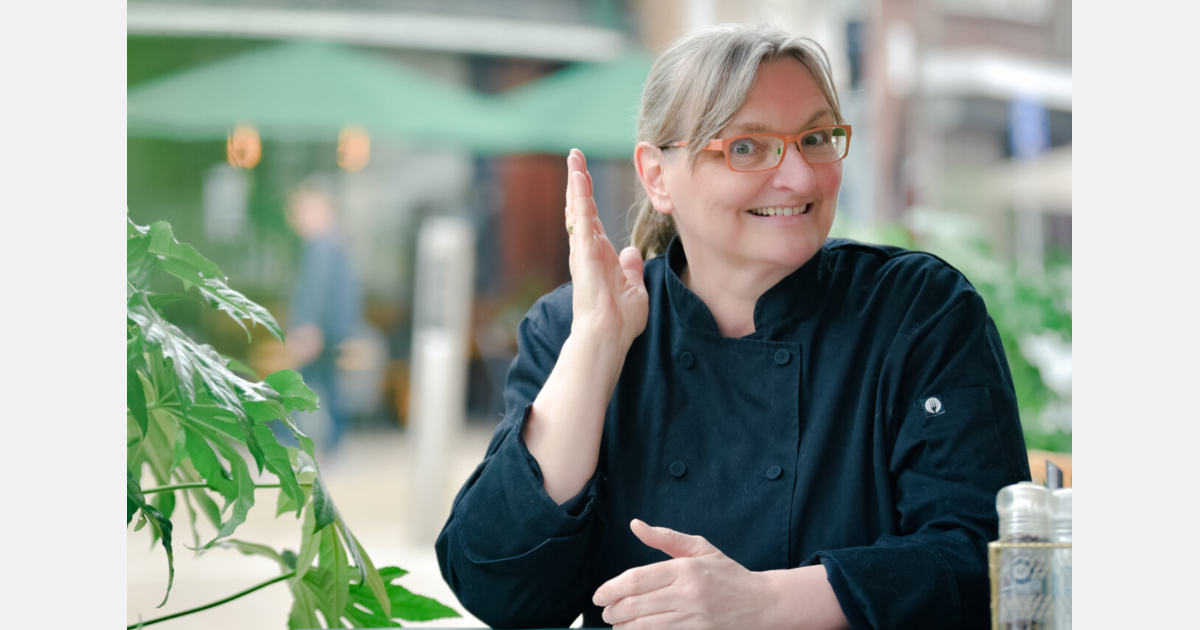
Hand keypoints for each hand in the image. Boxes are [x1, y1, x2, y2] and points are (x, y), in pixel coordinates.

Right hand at [565, 149, 647, 350]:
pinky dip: (579, 195)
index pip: (592, 219)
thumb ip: (631, 269)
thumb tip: (630, 252)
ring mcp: (583, 250)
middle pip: (581, 208)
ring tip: (574, 157)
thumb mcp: (634, 289)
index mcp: (600, 256)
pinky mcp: (584, 251)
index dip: (588, 198)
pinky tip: (577, 176)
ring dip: (576, 181)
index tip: (585, 177)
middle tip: (574, 157)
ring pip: (577, 208)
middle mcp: (588, 250)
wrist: (609, 336)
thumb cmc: (620, 321)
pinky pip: (581, 217)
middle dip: (577, 181)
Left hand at [592, 519, 780, 629]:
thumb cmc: (727, 574)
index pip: (637, 579)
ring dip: (624, 628)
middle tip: (604, 612)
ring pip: (645, 626)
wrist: (761, 604)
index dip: (612, 589)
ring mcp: (693, 619)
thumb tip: (635, 525)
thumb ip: (665, 537)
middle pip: (636, 605)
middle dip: (613, 611)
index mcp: (685, 569)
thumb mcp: (700, 549)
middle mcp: (688, 594)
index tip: (598, 595)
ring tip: (616, 624)